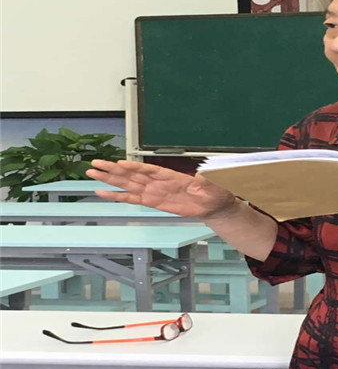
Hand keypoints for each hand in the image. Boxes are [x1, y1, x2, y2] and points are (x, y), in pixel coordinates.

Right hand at [86, 159, 236, 219]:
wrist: (213, 204)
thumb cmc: (213, 191)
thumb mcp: (213, 185)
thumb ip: (207, 180)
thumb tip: (206, 174)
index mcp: (171, 176)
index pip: (149, 170)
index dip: (134, 167)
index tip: (120, 163)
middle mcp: (158, 182)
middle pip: (132, 174)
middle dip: (113, 170)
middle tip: (95, 164)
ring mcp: (153, 191)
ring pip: (127, 184)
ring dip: (110, 179)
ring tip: (92, 173)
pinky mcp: (152, 201)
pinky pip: (131, 198)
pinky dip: (117, 196)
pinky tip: (103, 193)